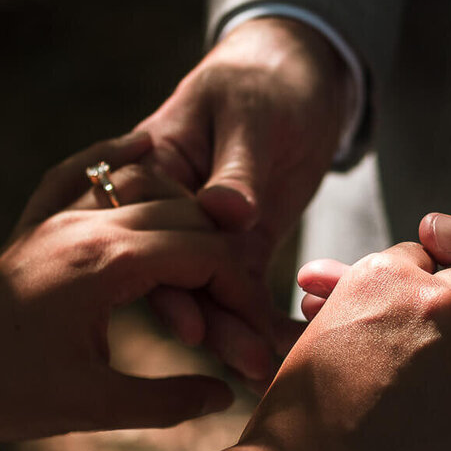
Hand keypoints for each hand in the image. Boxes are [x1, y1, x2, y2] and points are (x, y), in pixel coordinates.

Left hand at [0, 135, 271, 438]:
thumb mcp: (91, 406)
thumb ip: (166, 400)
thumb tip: (223, 396)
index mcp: (106, 265)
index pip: (206, 254)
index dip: (244, 291)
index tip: (262, 329)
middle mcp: (85, 225)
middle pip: (187, 213)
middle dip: (228, 256)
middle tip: (252, 301)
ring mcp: (57, 218)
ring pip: (144, 186)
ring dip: (188, 209)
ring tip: (222, 245)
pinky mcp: (35, 227)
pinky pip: (80, 173)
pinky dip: (114, 158)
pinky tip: (141, 145)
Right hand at [132, 16, 353, 380]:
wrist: (299, 76)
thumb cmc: (261, 80)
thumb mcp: (248, 113)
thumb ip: (237, 166)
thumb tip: (222, 210)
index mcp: (152, 168)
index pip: (151, 232)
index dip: (169, 283)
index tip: (194, 327)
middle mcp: (168, 209)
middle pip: (176, 274)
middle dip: (208, 323)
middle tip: (242, 365)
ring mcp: (202, 234)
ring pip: (210, 291)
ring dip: (236, 334)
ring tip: (265, 375)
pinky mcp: (239, 248)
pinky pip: (244, 292)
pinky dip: (262, 323)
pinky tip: (281, 357)